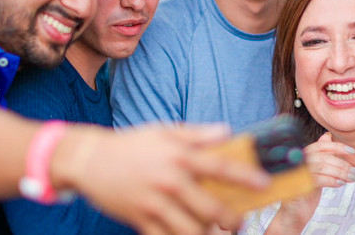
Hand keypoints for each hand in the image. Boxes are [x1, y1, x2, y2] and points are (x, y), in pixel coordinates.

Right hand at [69, 124, 269, 234]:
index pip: (220, 166)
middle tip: (239, 222)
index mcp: (178, 156)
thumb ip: (197, 134)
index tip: (265, 184)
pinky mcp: (139, 219)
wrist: (89, 159)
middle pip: (210, 208)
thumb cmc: (132, 143)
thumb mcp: (164, 131)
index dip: (245, 177)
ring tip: (215, 232)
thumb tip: (227, 131)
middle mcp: (169, 180)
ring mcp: (154, 202)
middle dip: (231, 220)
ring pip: (190, 230)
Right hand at [273, 133, 354, 232]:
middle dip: (342, 164)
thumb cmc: (306, 190)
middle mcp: (296, 162)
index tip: (352, 152)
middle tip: (354, 173)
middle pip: (323, 157)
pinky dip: (331, 180)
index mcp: (301, 155)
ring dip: (340, 173)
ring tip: (351, 179)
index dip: (337, 147)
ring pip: (322, 167)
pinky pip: (317, 179)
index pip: (320, 146)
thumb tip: (327, 136)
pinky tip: (340, 184)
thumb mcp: (315, 171)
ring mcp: (295, 173)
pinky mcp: (297, 186)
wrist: (294, 212)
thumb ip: (321, 155)